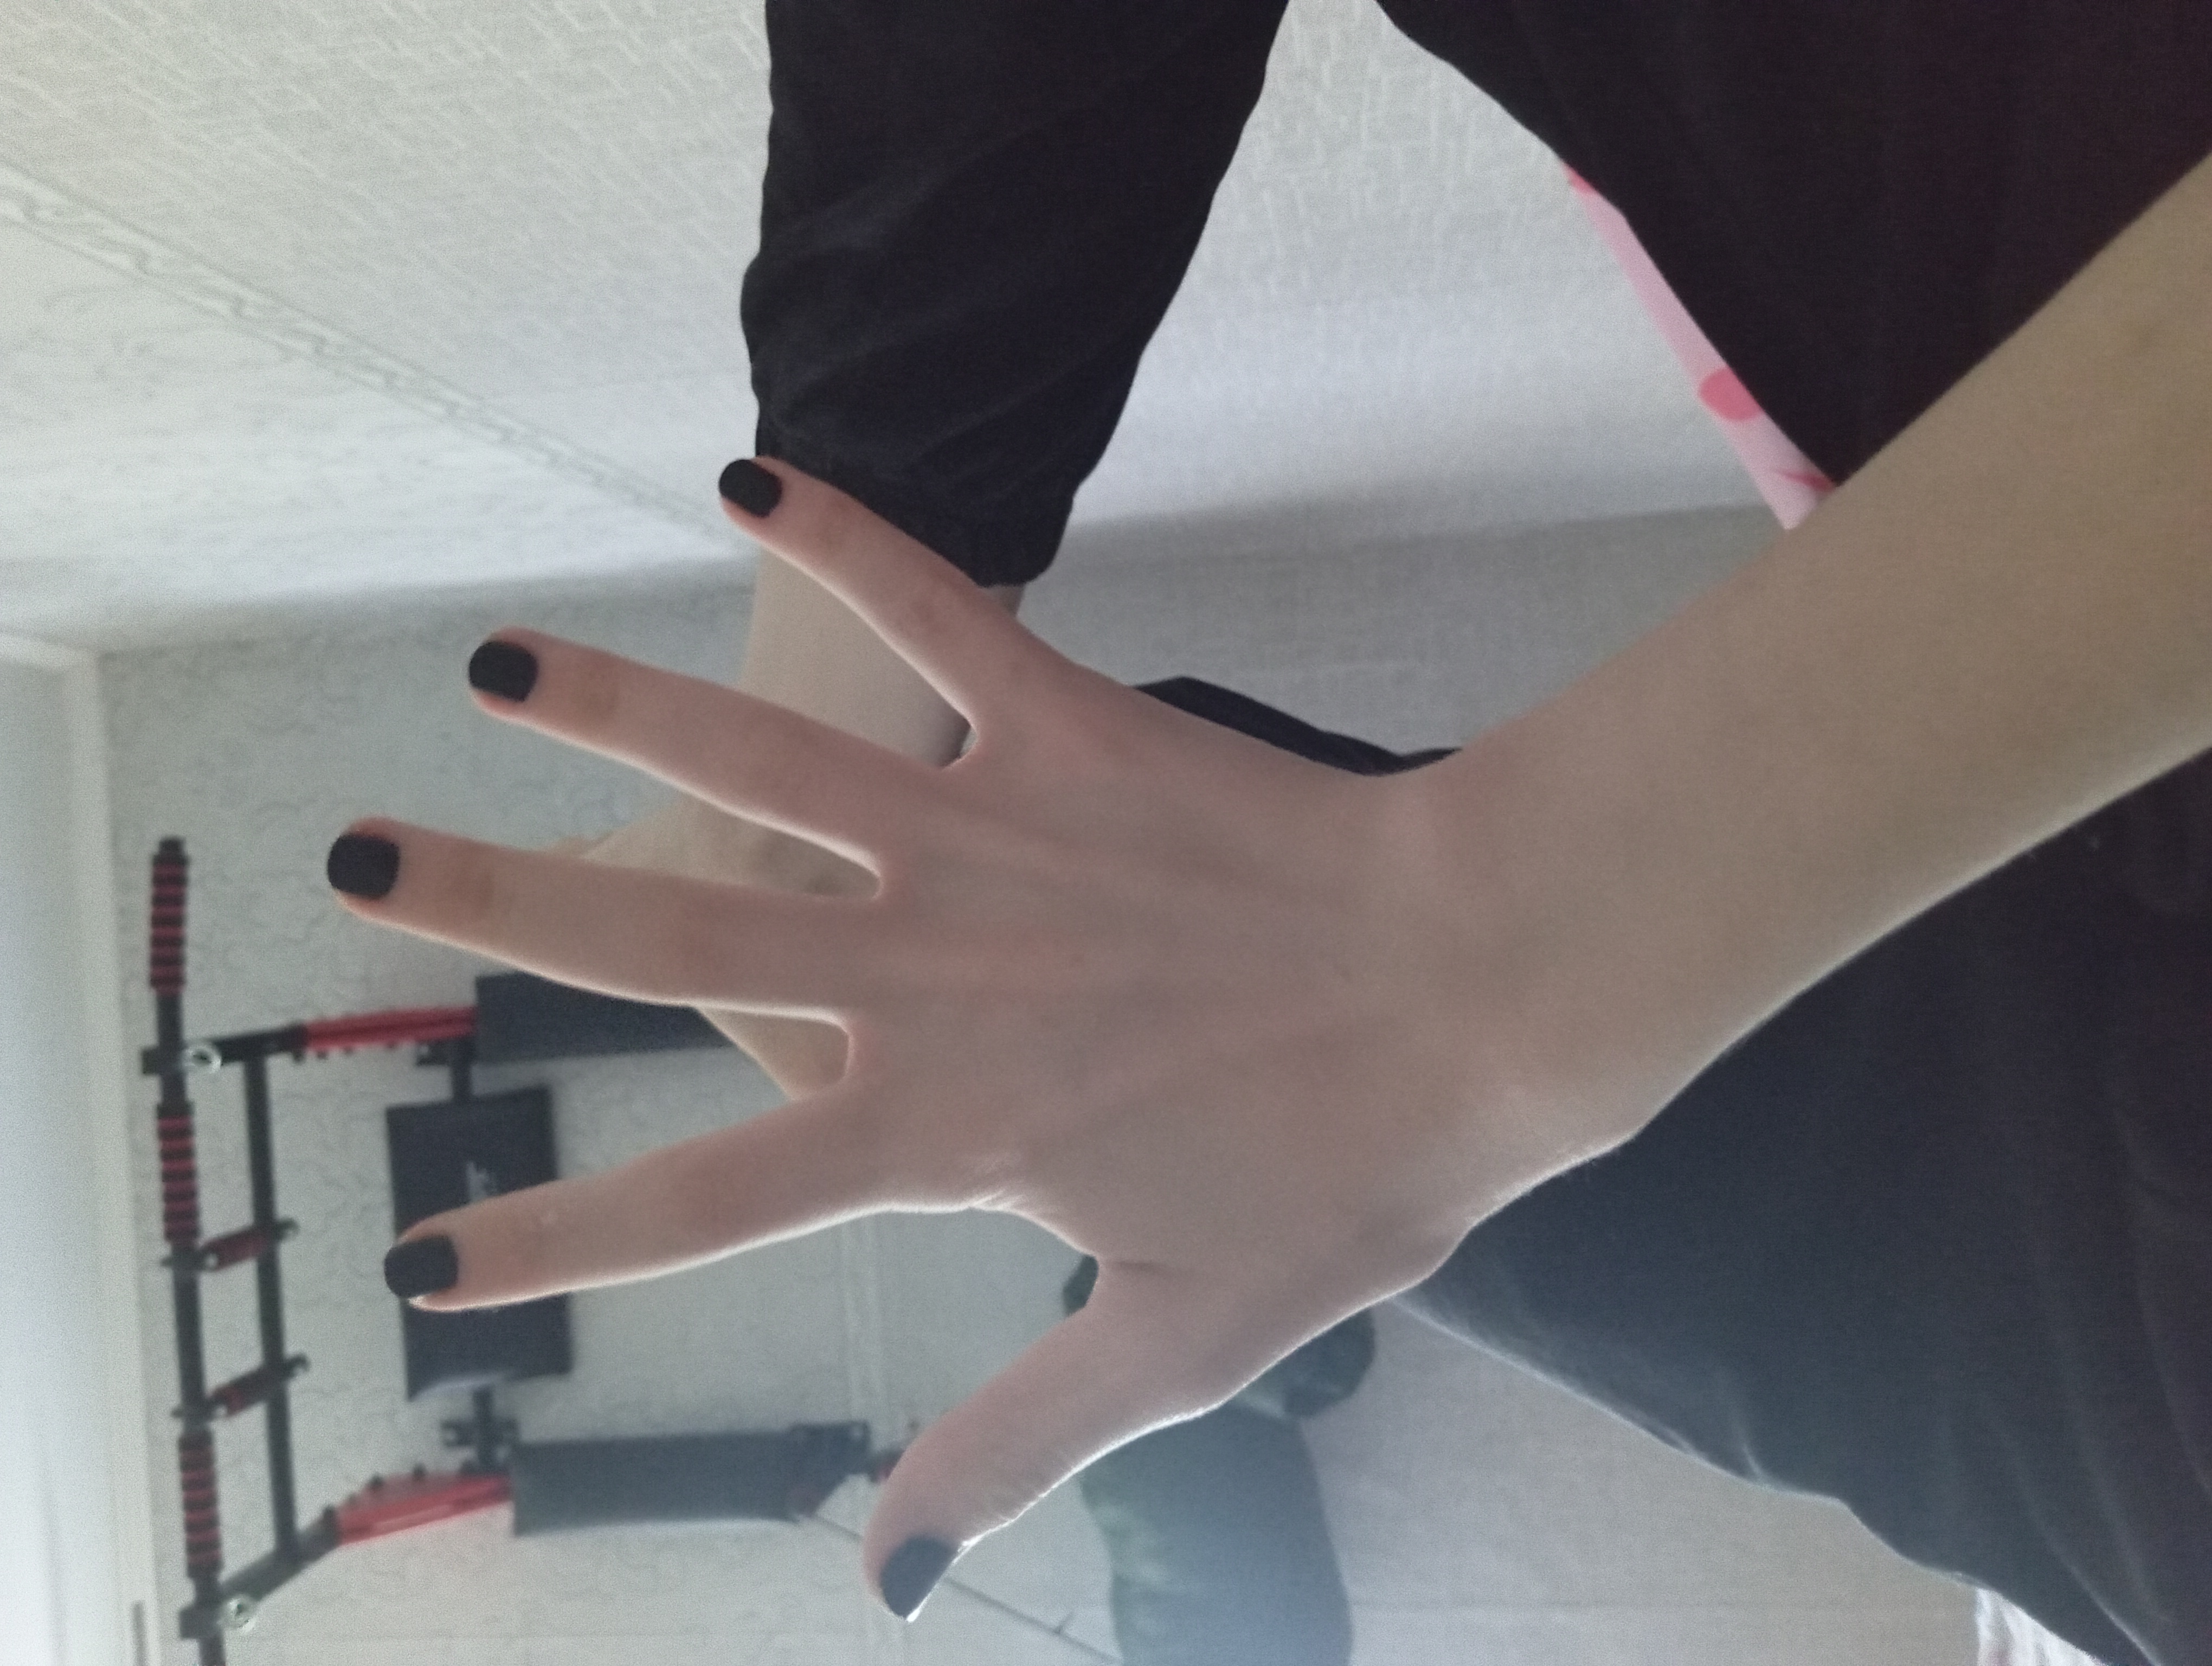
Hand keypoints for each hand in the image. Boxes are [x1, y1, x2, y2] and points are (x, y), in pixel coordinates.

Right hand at [329, 460, 1628, 1616]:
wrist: (1484, 994)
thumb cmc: (1347, 1169)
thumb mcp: (1185, 1343)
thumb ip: (1020, 1435)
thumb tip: (884, 1566)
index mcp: (943, 1129)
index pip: (706, 1201)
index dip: (557, 1235)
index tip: (432, 1257)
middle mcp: (933, 978)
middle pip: (674, 947)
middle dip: (504, 914)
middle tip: (359, 871)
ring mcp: (991, 842)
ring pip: (771, 770)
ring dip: (623, 712)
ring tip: (495, 670)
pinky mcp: (1071, 732)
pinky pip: (941, 623)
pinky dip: (855, 545)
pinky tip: (746, 481)